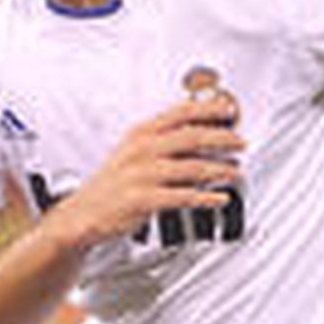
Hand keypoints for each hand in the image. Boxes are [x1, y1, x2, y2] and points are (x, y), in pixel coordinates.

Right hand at [56, 96, 242, 253]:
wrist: (83, 214)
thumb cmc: (112, 185)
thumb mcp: (132, 152)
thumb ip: (162, 142)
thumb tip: (198, 137)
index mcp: (141, 134)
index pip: (179, 113)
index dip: (208, 109)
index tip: (229, 110)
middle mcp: (143, 149)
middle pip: (192, 136)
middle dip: (223, 138)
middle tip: (241, 143)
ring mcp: (143, 174)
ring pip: (193, 167)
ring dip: (220, 169)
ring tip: (236, 172)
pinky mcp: (144, 200)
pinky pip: (184, 196)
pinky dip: (206, 197)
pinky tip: (220, 199)